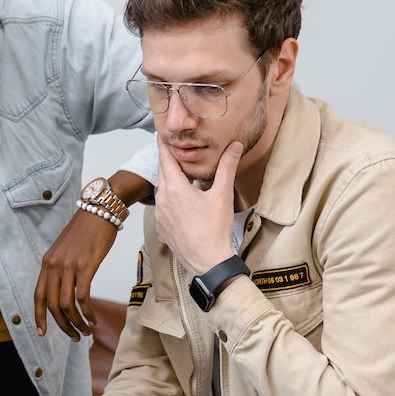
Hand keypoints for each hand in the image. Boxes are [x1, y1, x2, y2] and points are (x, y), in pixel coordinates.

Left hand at [36, 171, 150, 339]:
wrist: (100, 210)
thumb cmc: (86, 231)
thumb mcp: (66, 250)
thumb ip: (61, 269)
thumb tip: (63, 291)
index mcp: (47, 263)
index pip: (38, 296)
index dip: (39, 317)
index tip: (42, 333)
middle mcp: (54, 265)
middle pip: (52, 305)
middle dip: (62, 325)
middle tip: (74, 336)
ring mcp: (69, 265)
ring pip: (66, 305)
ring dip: (76, 322)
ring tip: (85, 330)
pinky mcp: (86, 266)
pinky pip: (82, 297)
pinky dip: (87, 312)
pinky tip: (93, 319)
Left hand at [154, 139, 241, 274]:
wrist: (207, 262)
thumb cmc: (215, 231)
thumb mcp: (222, 196)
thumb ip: (227, 167)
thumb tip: (235, 146)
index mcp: (175, 189)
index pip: (165, 158)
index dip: (164, 144)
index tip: (162, 133)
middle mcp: (162, 200)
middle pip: (162, 172)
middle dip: (167, 160)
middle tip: (172, 148)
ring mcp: (160, 215)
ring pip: (161, 189)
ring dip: (168, 179)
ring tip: (178, 171)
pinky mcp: (161, 226)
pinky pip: (162, 205)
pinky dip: (168, 196)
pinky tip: (180, 197)